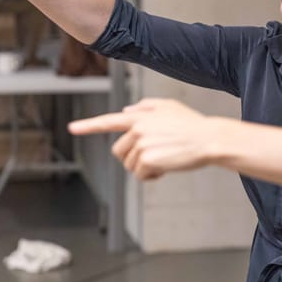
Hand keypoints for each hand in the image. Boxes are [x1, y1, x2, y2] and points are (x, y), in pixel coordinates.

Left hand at [68, 98, 212, 179]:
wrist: (208, 139)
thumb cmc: (193, 125)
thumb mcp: (170, 106)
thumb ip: (145, 106)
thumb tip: (126, 111)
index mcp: (141, 116)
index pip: (109, 120)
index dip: (89, 125)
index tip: (73, 128)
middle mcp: (138, 129)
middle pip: (119, 151)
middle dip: (133, 157)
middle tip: (155, 155)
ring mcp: (141, 144)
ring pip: (130, 165)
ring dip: (146, 167)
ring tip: (166, 158)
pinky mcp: (147, 159)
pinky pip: (140, 175)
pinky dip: (152, 175)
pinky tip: (167, 166)